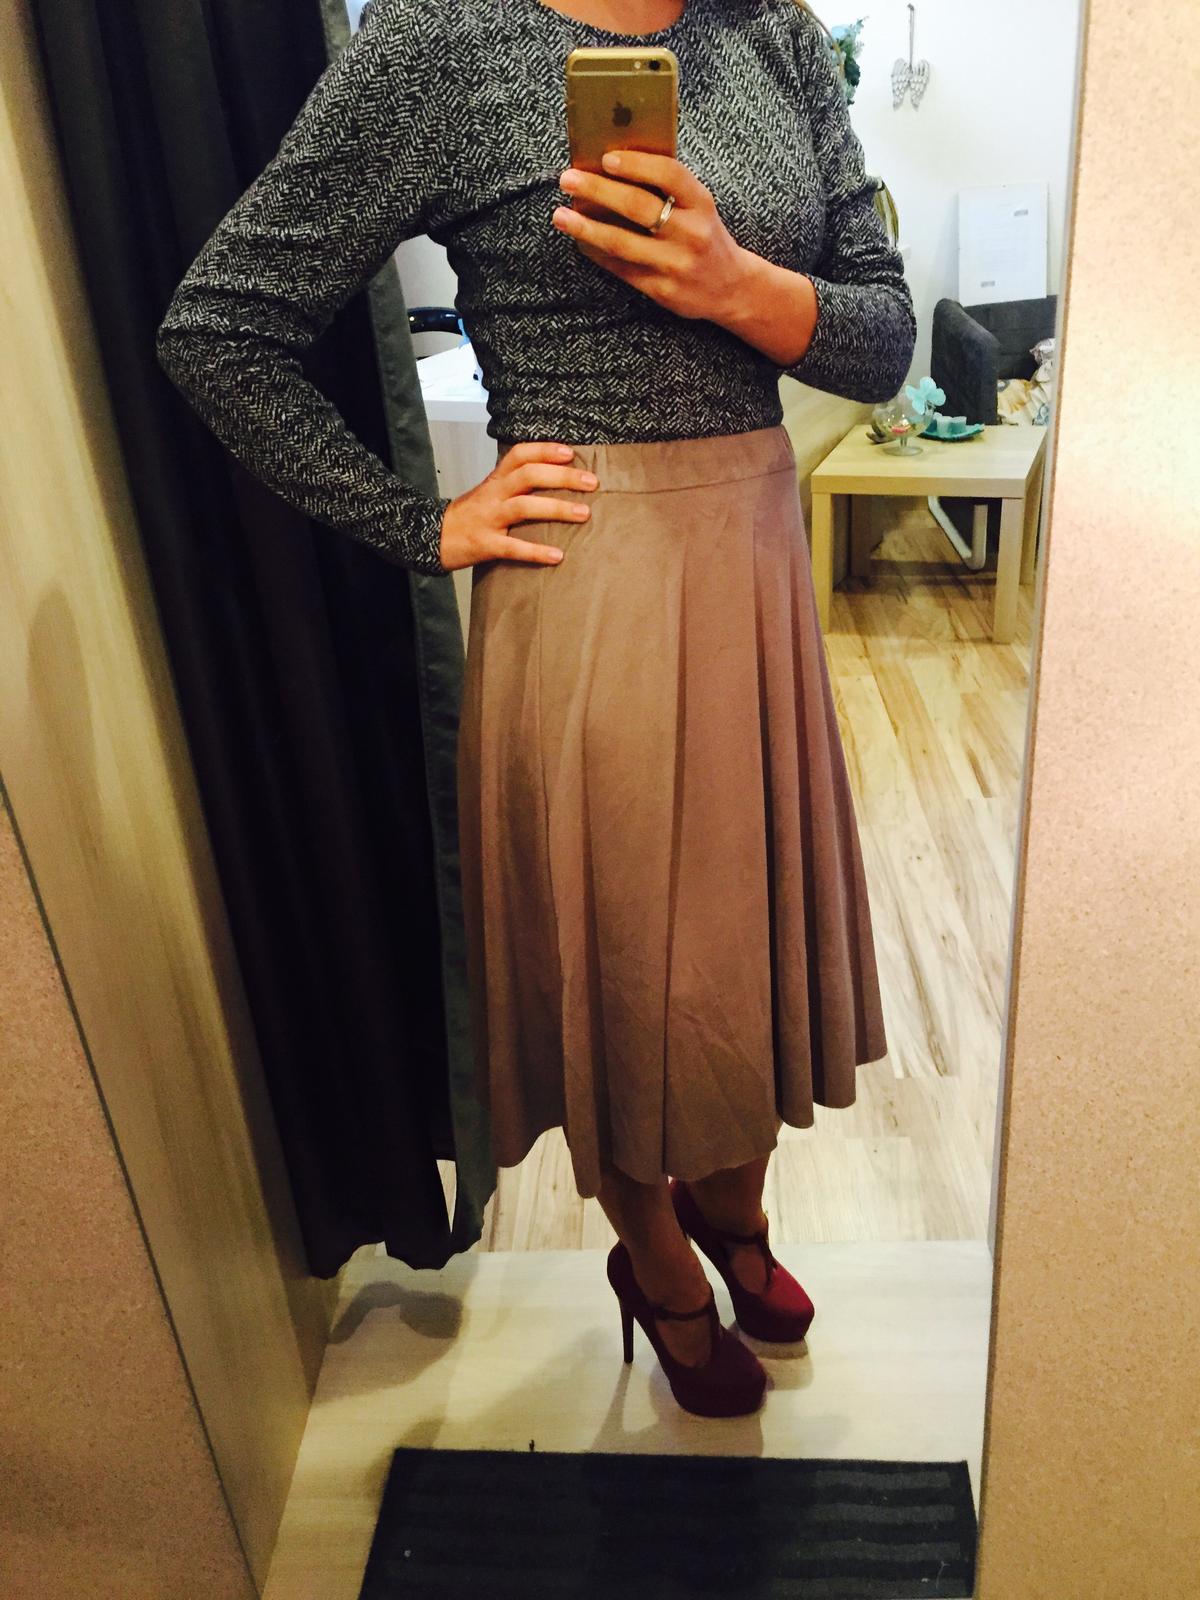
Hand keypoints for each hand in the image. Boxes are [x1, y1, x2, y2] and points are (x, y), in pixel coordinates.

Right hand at [438, 441, 598, 570]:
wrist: (430, 538)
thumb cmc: (468, 516)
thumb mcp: (488, 493)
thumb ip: (514, 485)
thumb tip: (554, 479)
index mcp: (495, 480)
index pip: (520, 455)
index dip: (545, 450)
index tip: (570, 453)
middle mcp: (492, 495)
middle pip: (528, 476)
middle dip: (562, 478)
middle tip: (591, 483)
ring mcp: (488, 519)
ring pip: (523, 507)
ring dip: (556, 509)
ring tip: (584, 514)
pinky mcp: (485, 545)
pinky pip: (512, 547)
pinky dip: (536, 551)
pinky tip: (557, 556)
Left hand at [552, 150, 752, 321]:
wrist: (731, 288)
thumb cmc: (705, 236)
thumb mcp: (698, 207)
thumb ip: (667, 188)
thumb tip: (612, 166)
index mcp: (701, 204)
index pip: (668, 174)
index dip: (636, 164)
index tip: (605, 158)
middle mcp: (690, 233)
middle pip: (637, 206)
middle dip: (597, 190)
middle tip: (568, 179)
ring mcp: (675, 265)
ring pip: (621, 242)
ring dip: (585, 228)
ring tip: (560, 216)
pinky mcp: (662, 290)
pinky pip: (621, 269)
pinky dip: (596, 253)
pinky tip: (580, 240)